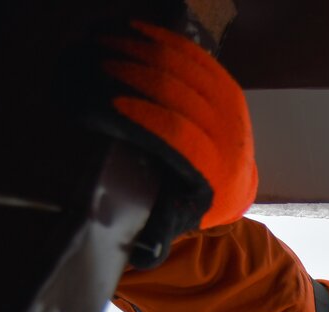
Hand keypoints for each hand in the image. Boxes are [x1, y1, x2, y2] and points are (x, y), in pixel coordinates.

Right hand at [69, 5, 256, 265]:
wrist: (231, 186)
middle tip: (95, 69)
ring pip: (186, 71)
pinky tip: (131, 37)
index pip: (177, 135)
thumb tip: (142, 255)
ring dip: (143, 56)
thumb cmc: (188, 203)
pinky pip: (194, 58)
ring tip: (105, 52)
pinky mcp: (227, 89)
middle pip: (179, 95)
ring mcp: (233, 110)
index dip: (141, 115)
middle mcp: (231, 138)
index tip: (106, 103)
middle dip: (135, 77)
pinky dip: (163, 44)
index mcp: (218, 173)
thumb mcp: (175, 221)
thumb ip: (158, 232)